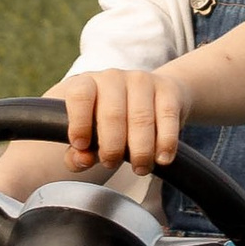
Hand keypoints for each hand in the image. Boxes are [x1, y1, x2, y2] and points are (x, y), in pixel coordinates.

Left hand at [57, 61, 194, 176]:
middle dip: (112, 147)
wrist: (154, 94)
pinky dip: (165, 142)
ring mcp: (141, 80)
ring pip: (141, 119)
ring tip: (140, 167)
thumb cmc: (112, 120)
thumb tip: (82, 160)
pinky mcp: (167, 89)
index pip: (80, 96)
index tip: (82, 146)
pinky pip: (167, 117)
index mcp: (87, 84)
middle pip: (112, 114)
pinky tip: (162, 158)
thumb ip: (77, 153)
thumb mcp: (89, 133)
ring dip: (140, 150)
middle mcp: (113, 78)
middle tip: (111, 164)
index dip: (79, 123)